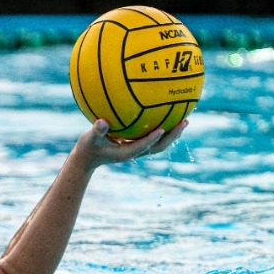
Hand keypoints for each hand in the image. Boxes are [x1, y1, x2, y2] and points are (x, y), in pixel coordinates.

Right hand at [73, 117, 187, 168]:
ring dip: (172, 133)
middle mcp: (135, 151)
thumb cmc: (89, 147)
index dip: (152, 139)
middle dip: (172, 136)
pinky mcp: (137, 145)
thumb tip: (102, 122)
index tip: (162, 129)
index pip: (142, 146)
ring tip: (184, 120)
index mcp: (126, 152)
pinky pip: (153, 137)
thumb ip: (96, 131)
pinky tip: (168, 115)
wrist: (89, 157)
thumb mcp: (89, 139)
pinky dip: (163, 129)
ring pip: (159, 143)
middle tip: (184, 122)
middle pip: (158, 146)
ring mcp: (137, 149)